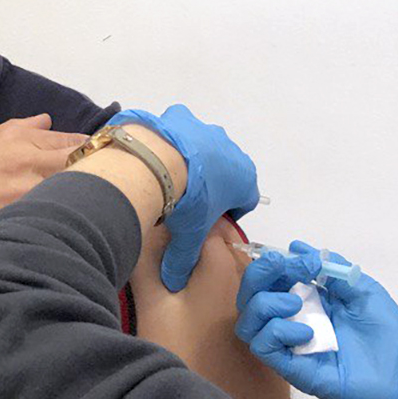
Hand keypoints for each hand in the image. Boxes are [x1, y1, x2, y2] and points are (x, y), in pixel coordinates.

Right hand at [0, 114, 86, 253]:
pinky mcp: (24, 224)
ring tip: (89, 207)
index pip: (69, 140)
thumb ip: (14, 131)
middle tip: (103, 181)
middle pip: (81, 163)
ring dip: (83, 198)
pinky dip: (67, 221)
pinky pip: (57, 219)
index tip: (100, 157)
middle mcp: (25, 163)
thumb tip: (44, 123)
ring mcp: (27, 196)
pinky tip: (69, 228)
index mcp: (13, 139)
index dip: (89, 150)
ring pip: (74, 192)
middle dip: (95, 171)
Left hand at [108, 105, 258, 291]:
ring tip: (165, 178)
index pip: (246, 198)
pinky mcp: (180, 116)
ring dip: (189, 161)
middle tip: (186, 202)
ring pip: (202, 149)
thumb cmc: (186, 201)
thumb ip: (184, 259)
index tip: (208, 221)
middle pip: (224, 172)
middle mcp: (231, 150)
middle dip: (209, 186)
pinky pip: (177, 129)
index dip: (228, 212)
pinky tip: (151, 156)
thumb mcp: (188, 235)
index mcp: (243, 178)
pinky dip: (168, 141)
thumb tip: (173, 282)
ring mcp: (206, 130)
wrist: (156, 163)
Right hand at [234, 240, 397, 398]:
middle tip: (283, 271)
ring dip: (264, 304)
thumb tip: (296, 247)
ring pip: (247, 322)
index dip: (273, 263)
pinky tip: (306, 332)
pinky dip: (277, 331)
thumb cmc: (392, 336)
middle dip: (258, 276)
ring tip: (294, 304)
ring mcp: (291, 345)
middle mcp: (292, 320)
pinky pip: (263, 347)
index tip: (292, 259)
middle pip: (250, 296)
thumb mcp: (363, 290)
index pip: (271, 278)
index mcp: (308, 300)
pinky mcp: (293, 368)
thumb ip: (331, 268)